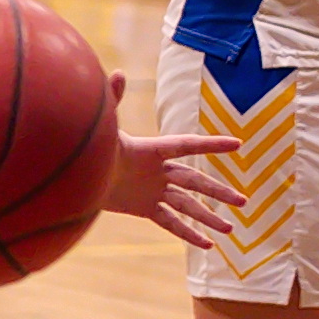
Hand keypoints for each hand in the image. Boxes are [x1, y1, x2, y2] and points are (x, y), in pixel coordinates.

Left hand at [100, 80, 239, 245]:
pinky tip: (207, 245)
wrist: (75, 175)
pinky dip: (188, 234)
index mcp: (153, 150)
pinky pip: (171, 223)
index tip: (237, 144)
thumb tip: (118, 74)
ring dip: (209, 217)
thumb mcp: (105, 127)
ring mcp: (153, 190)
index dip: (211, 146)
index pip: (187, 146)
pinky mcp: (144, 208)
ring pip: (188, 205)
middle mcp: (158, 171)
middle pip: (195, 181)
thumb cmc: (91, 147)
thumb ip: (114, 100)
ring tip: (230, 230)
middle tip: (243, 201)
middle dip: (219, 191)